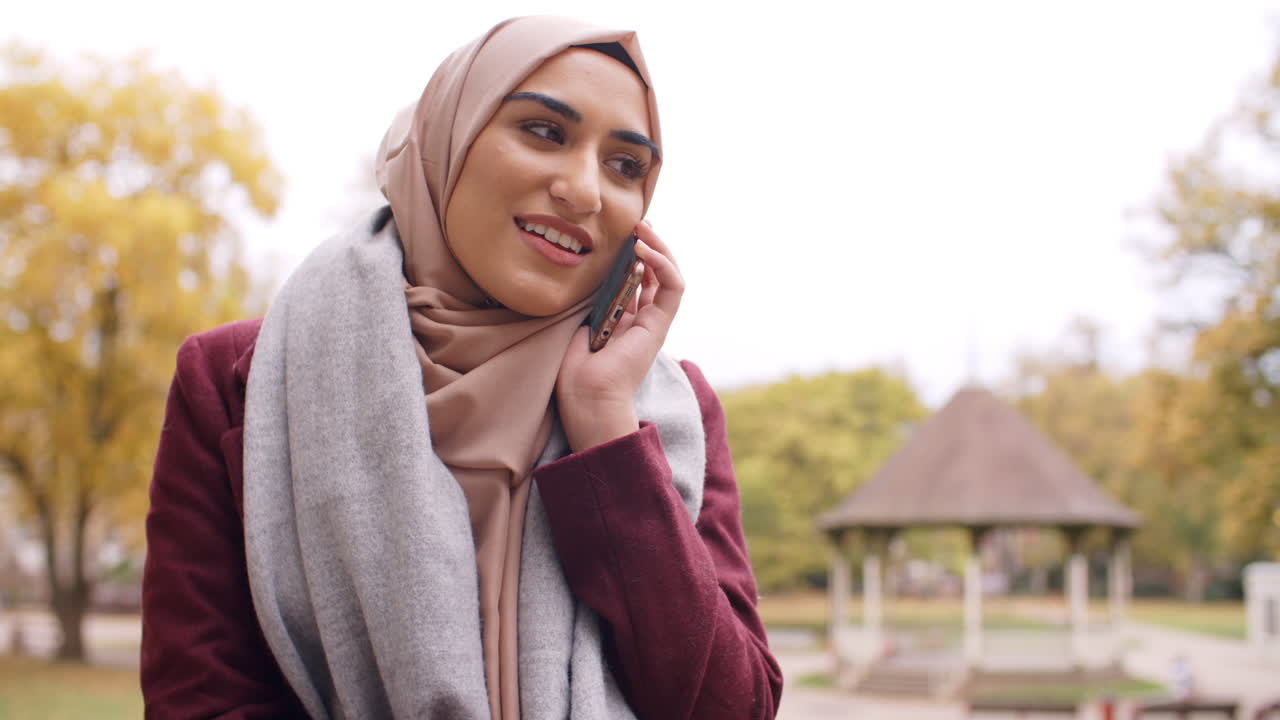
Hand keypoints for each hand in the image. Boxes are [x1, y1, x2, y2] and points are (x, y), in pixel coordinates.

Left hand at [556, 221, 683, 451]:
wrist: (587, 396)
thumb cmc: (576, 369)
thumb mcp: (581, 321)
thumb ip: (592, 299)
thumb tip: (590, 272)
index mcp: (624, 320)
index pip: (638, 279)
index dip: (634, 255)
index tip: (623, 234)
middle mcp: (643, 320)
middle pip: (656, 274)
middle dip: (650, 245)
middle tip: (638, 223)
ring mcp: (654, 322)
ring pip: (669, 276)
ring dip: (659, 248)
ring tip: (643, 228)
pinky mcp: (660, 325)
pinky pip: (673, 287)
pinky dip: (663, 264)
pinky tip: (644, 250)